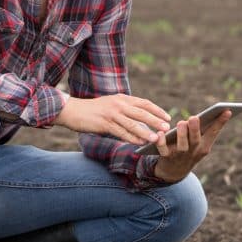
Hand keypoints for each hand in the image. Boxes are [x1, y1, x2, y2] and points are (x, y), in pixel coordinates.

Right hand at [55, 94, 170, 144]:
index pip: (144, 103)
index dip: (157, 110)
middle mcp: (119, 104)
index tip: (167, 117)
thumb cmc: (94, 110)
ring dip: (145, 132)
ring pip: (133, 124)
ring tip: (156, 138)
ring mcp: (112, 114)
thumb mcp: (112, 105)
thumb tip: (143, 122)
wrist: (74, 111)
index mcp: (122, 98)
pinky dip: (131, 138)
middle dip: (155, 120)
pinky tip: (139, 143)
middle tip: (167, 128)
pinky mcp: (105, 124)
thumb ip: (126, 111)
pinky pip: (121, 132)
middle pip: (141, 113)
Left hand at [153, 110, 232, 182]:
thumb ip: (205, 129)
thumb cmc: (189, 150)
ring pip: (182, 146)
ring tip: (182, 123)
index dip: (221, 122)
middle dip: (195, 129)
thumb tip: (216, 111)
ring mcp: (180, 155)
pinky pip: (163, 150)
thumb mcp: (200, 142)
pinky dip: (161, 142)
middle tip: (194, 118)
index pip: (214, 133)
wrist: (174, 171)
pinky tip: (160, 133)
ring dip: (182, 134)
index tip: (228, 110)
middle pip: (196, 140)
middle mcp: (193, 151)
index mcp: (204, 146)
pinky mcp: (166, 157)